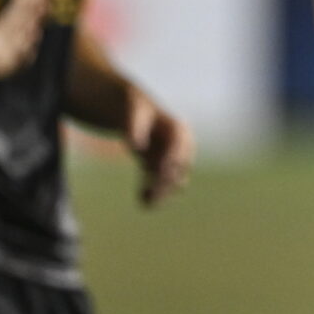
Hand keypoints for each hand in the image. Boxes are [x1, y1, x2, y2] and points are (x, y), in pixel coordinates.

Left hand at [124, 86, 193, 207]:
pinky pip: (160, 184)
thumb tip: (137, 146)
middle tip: (151, 193)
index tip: (158, 172)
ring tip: (146, 204)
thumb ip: (135, 127)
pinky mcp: (159, 169)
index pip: (180, 148)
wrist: (132, 113)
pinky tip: (142, 202)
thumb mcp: (132, 113)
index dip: (171, 159)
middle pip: (178, 168)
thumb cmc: (133, 109)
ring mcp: (171, 159)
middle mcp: (181, 147)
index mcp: (179, 130)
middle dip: (166, 181)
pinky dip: (153, 193)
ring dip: (162, 192)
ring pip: (172, 181)